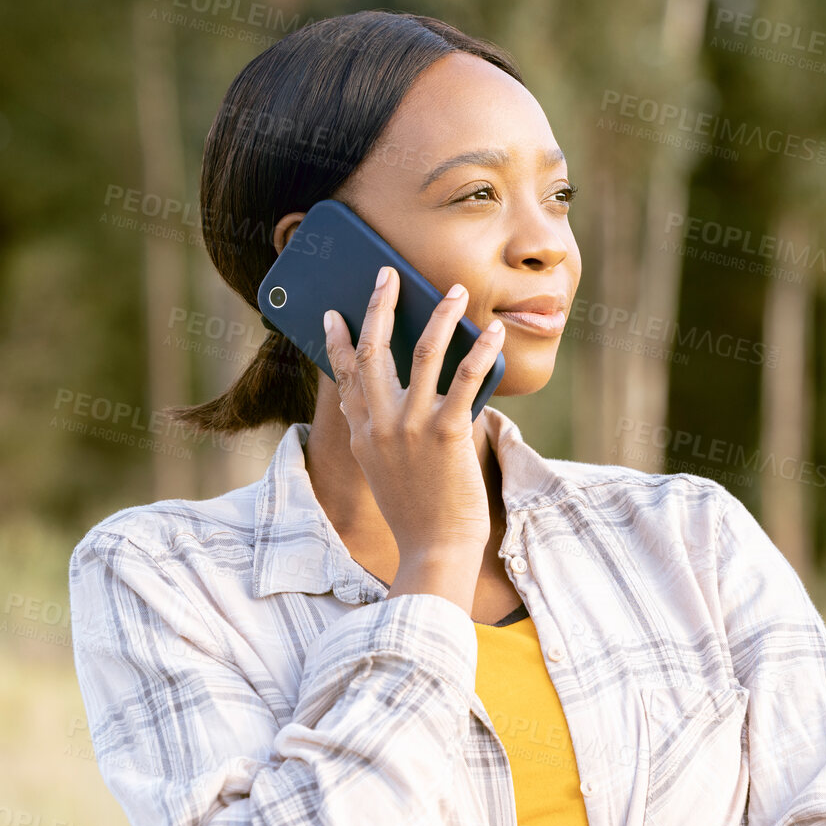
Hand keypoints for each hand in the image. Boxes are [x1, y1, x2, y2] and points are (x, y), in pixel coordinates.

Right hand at [324, 266, 506, 599]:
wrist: (434, 551)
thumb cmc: (419, 514)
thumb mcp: (386, 472)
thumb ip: (386, 433)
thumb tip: (406, 394)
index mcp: (362, 434)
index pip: (344, 376)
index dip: (337, 340)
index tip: (333, 313)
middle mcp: (379, 425)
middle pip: (374, 350)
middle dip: (380, 305)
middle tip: (389, 274)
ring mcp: (410, 428)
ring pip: (423, 353)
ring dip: (440, 315)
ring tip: (453, 290)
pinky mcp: (446, 435)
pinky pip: (464, 379)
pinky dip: (480, 350)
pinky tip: (492, 332)